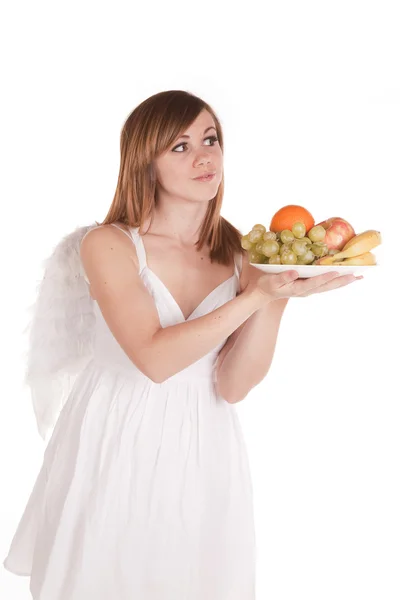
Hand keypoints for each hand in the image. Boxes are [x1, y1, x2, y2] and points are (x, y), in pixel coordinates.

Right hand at [247, 269, 362, 301]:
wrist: (264, 293)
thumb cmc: (267, 285)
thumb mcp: (271, 281)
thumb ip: (283, 277)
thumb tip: (294, 272)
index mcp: (298, 289)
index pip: (314, 283)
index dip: (325, 278)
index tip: (336, 272)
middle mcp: (306, 291)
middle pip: (327, 286)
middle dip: (342, 281)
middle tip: (356, 276)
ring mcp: (309, 290)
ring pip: (329, 286)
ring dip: (343, 282)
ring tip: (357, 276)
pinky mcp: (309, 287)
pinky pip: (326, 284)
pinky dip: (337, 281)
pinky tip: (345, 277)